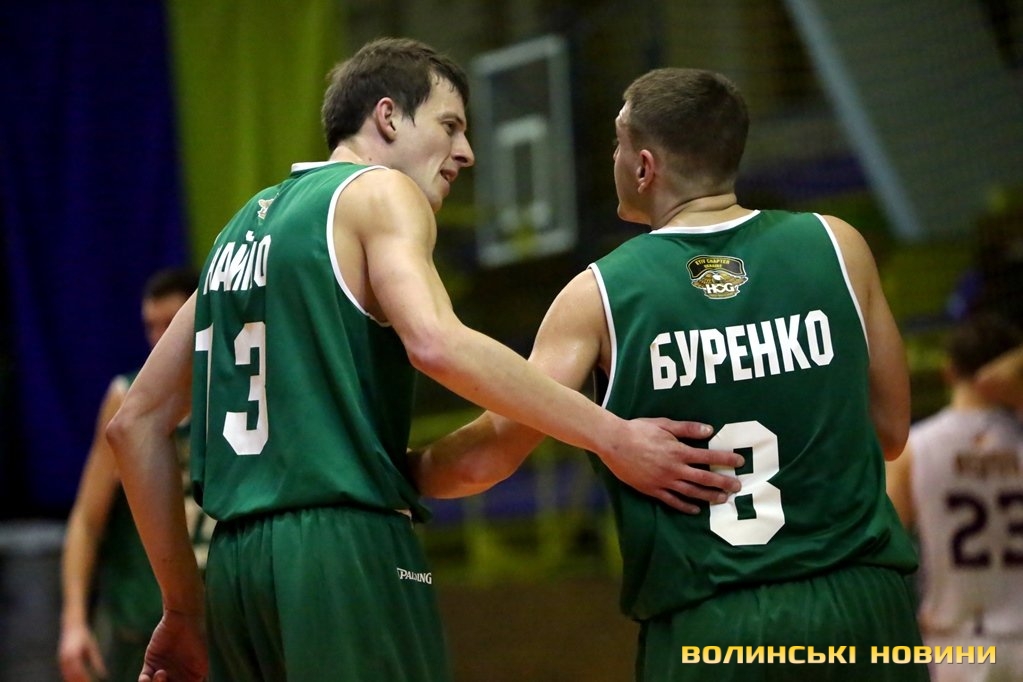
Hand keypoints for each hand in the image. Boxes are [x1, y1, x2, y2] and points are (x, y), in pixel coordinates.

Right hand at [58, 623, 106, 681]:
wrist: (71, 626)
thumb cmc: (84, 635)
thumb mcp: (92, 646)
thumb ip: (96, 660)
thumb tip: (103, 674)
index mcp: (74, 653)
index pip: (80, 671)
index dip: (85, 679)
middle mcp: (66, 657)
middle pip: (72, 675)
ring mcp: (61, 659)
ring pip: (67, 675)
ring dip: (74, 681)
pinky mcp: (60, 660)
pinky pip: (64, 672)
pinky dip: (69, 678)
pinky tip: (76, 681)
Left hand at [138, 609, 206, 681]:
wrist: (184, 619)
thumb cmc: (197, 640)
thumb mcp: (200, 665)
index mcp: (189, 680)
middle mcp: (175, 678)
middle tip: (165, 679)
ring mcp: (162, 672)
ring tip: (161, 674)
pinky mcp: (150, 664)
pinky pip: (144, 680)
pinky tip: (146, 678)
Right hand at [601, 419, 742, 513]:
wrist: (614, 443)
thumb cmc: (638, 430)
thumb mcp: (664, 424)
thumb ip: (687, 428)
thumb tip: (709, 430)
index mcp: (678, 451)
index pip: (708, 456)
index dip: (725, 458)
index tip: (739, 461)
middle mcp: (674, 469)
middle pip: (704, 478)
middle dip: (723, 482)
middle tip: (737, 486)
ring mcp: (663, 481)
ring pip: (691, 492)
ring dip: (709, 496)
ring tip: (722, 499)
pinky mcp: (652, 490)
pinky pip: (672, 501)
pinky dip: (685, 506)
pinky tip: (695, 509)